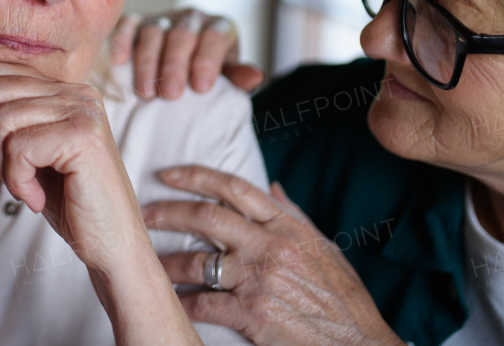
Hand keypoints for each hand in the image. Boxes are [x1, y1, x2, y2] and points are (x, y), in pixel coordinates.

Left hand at [0, 62, 201, 345]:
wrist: (112, 244)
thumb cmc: (69, 201)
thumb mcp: (32, 153)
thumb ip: (9, 120)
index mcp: (65, 90)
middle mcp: (78, 93)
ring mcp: (83, 112)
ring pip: (2, 118)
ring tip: (19, 187)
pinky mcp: (83, 138)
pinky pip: (18, 148)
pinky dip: (16, 181)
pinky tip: (34, 199)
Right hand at [111, 9, 263, 98]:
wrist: (187, 66)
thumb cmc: (209, 75)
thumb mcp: (228, 77)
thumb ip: (238, 78)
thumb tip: (256, 76)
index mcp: (220, 27)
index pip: (215, 37)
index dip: (207, 60)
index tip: (201, 87)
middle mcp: (193, 18)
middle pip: (182, 35)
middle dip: (175, 65)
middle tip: (171, 95)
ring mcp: (164, 17)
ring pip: (154, 31)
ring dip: (148, 62)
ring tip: (147, 93)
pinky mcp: (138, 21)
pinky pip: (128, 24)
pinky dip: (122, 40)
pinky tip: (120, 61)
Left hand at [142, 167, 403, 345]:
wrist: (359, 344)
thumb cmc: (343, 300)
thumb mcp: (326, 249)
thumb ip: (294, 216)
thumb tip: (271, 187)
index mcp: (288, 227)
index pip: (235, 189)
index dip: (197, 176)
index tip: (169, 174)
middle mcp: (271, 247)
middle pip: (207, 217)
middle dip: (168, 211)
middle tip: (144, 213)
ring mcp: (260, 280)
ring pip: (197, 261)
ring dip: (168, 262)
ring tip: (150, 263)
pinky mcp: (252, 314)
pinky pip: (204, 303)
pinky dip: (183, 301)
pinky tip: (172, 301)